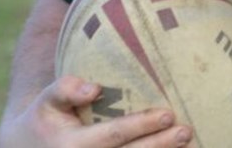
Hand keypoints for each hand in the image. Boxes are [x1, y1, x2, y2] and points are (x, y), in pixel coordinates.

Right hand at [0, 76, 191, 147]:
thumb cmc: (44, 120)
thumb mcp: (46, 101)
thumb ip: (65, 89)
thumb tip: (94, 88)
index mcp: (73, 146)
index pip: (113, 136)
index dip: (141, 126)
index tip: (167, 114)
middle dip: (160, 146)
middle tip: (185, 131)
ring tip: (187, 144)